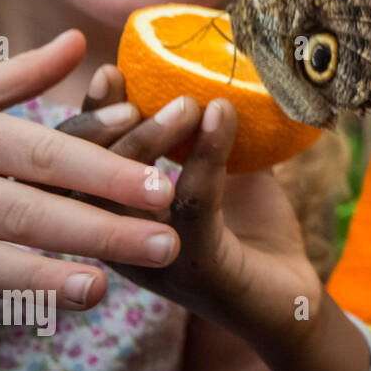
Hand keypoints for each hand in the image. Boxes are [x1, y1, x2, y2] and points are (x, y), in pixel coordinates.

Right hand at [0, 30, 191, 308]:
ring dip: (48, 275)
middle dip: (100, 228)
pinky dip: (9, 291)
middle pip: (30, 207)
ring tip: (104, 289)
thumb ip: (19, 76)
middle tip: (167, 244)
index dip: (105, 170)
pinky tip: (56, 302)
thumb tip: (81, 43)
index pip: (46, 152)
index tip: (164, 187)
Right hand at [61, 67, 365, 370]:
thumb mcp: (223, 173)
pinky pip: (192, 202)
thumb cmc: (251, 235)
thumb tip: (205, 73)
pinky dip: (207, 154)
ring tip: (190, 102)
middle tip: (150, 89)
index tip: (109, 71)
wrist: (295, 299)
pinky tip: (222, 118)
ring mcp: (153, 258)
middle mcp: (120, 242)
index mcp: (115, 217)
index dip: (87, 118)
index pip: (76, 165)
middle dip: (108, 124)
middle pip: (82, 178)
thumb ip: (203, 133)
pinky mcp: (196, 267)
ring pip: (126, 192)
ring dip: (154, 138)